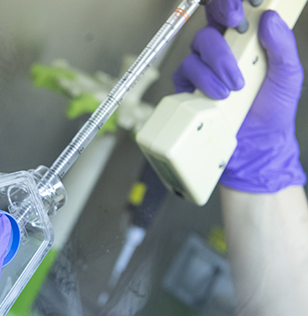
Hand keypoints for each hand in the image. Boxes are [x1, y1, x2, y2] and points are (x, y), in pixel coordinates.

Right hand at [173, 0, 305, 192]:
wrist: (256, 146)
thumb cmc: (271, 113)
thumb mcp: (288, 76)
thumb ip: (282, 46)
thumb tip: (269, 18)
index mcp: (246, 44)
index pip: (231, 16)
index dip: (228, 8)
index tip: (239, 17)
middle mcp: (222, 54)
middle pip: (210, 30)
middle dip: (222, 50)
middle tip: (238, 71)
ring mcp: (203, 70)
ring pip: (196, 51)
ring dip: (214, 70)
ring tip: (231, 90)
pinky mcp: (188, 88)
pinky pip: (184, 73)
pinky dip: (201, 82)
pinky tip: (216, 96)